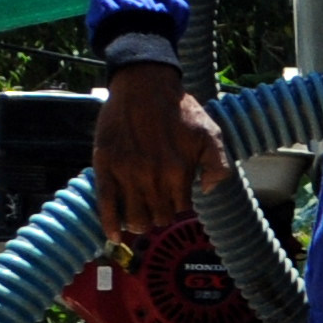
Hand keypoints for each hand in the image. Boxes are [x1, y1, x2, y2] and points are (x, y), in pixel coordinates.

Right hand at [94, 64, 229, 246]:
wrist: (145, 86)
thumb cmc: (180, 110)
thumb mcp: (211, 133)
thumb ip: (217, 164)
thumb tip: (208, 190)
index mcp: (179, 172)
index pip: (182, 209)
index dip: (180, 206)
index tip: (176, 199)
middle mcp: (152, 177)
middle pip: (158, 218)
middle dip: (160, 216)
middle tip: (158, 206)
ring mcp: (126, 174)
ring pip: (134, 217)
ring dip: (139, 222)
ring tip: (141, 215)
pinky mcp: (104, 167)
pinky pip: (105, 204)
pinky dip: (109, 224)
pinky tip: (113, 236)